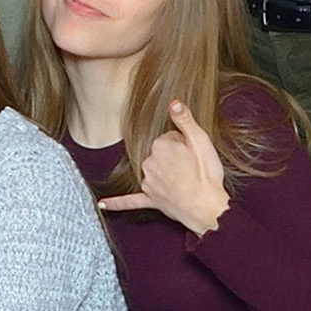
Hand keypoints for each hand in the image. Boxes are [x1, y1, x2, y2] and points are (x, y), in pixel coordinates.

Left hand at [96, 97, 232, 235]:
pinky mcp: (150, 200)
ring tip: (185, 180)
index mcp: (160, 146)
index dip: (184, 144)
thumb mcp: (201, 141)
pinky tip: (102, 204)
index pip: (169, 138)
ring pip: (152, 171)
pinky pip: (130, 201)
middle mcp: (148, 163)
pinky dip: (117, 203)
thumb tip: (173, 102)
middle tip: (192, 167)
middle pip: (159, 154)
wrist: (208, 208)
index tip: (193, 153)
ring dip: (164, 173)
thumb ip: (185, 119)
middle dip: (174, 158)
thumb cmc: (207, 175)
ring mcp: (148, 183)